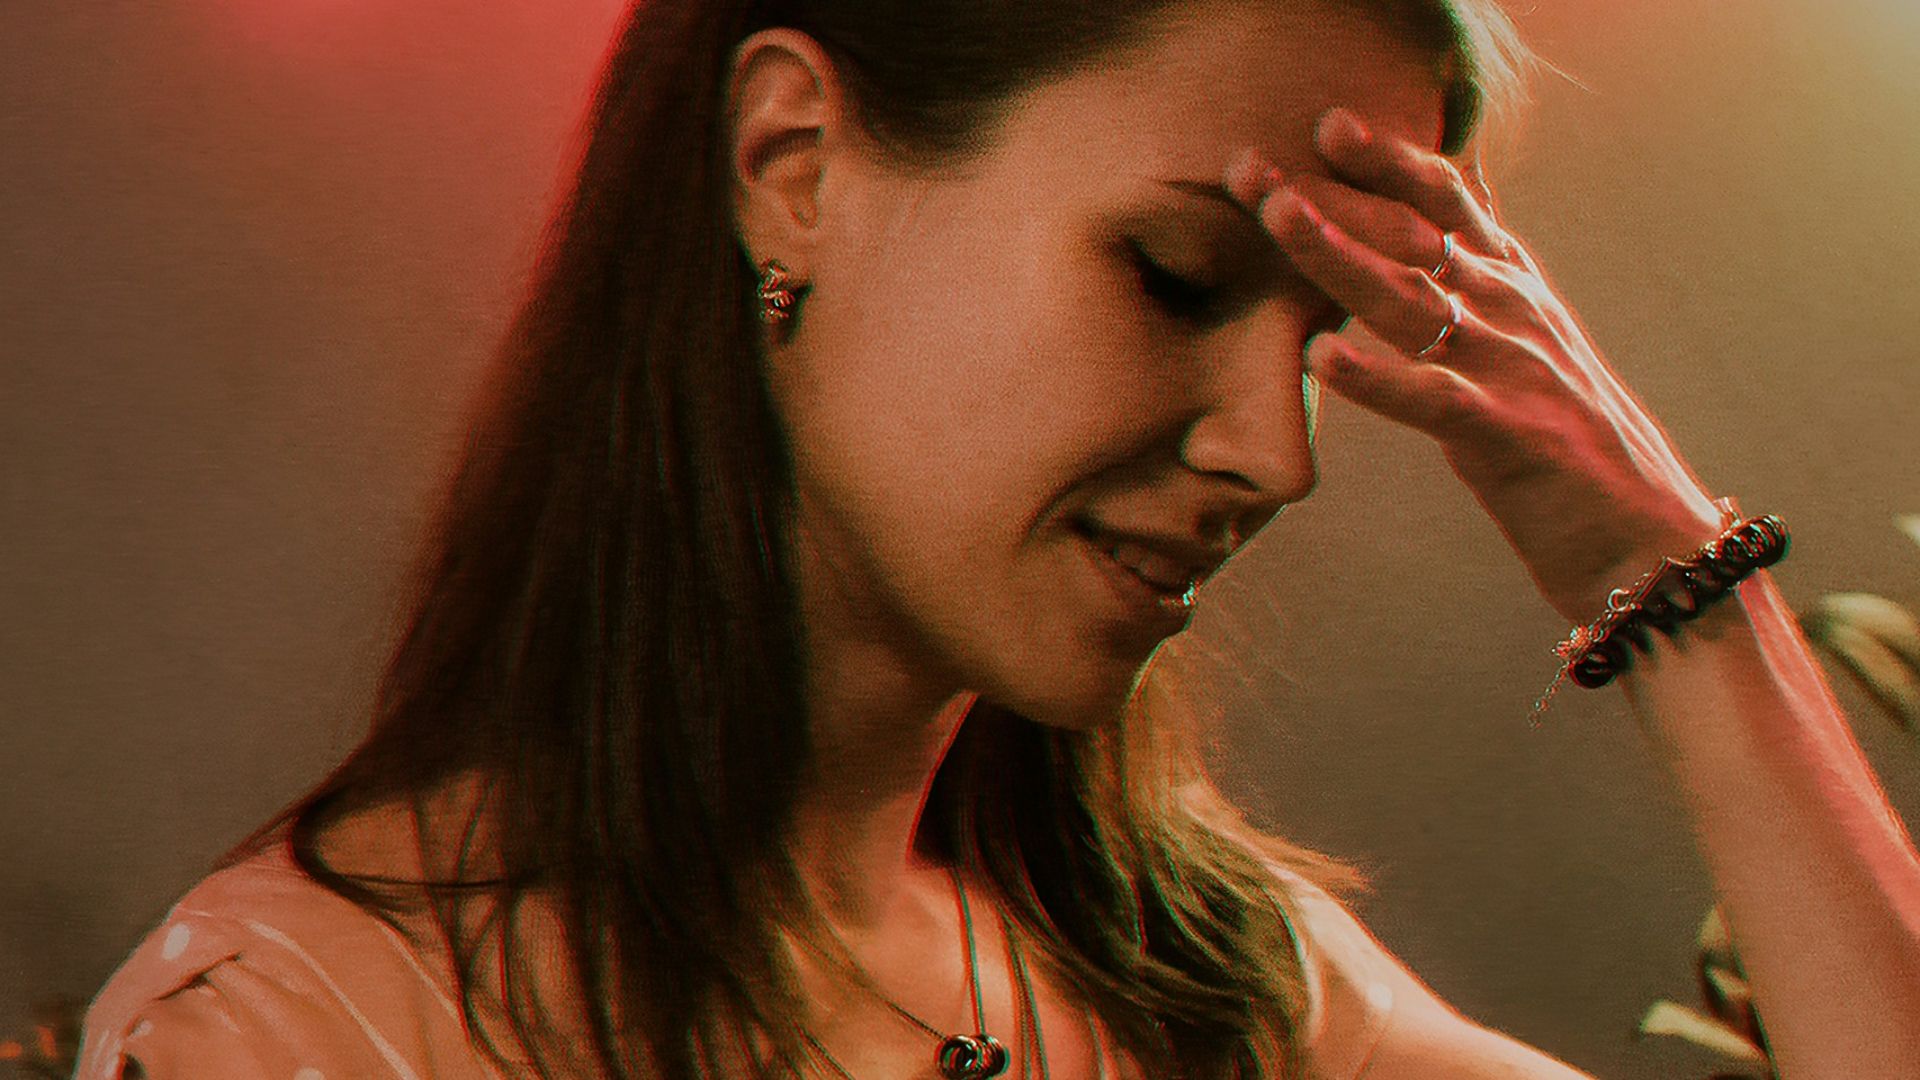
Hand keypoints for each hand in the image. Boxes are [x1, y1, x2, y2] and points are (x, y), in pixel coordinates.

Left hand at [1226, 107, 1727, 623]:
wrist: (1652, 546)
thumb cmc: (1575, 452)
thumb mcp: (1531, 353)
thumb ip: (1488, 290)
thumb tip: (1450, 230)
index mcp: (1518, 292)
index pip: (1449, 205)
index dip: (1390, 160)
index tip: (1328, 123)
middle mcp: (1516, 314)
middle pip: (1412, 235)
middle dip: (1330, 192)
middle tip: (1251, 161)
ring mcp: (1514, 370)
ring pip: (1412, 298)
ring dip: (1339, 254)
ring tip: (1277, 215)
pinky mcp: (1511, 436)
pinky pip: (1433, 398)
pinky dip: (1377, 376)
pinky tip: (1323, 354)